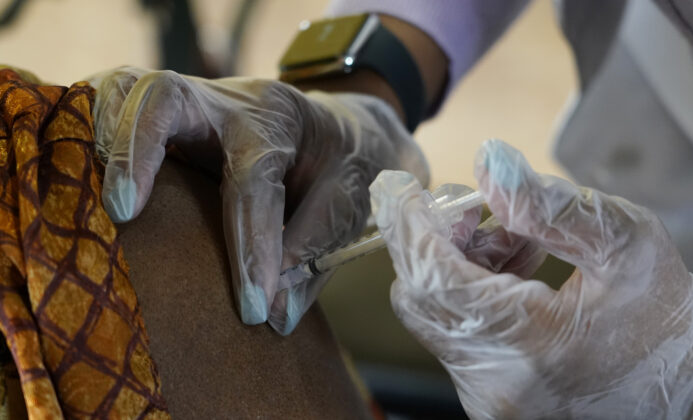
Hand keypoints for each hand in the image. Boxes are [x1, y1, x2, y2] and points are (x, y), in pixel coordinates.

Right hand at [87, 67, 428, 333]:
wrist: (338, 128)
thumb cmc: (342, 164)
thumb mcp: (351, 199)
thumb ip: (315, 251)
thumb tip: (274, 315)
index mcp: (279, 119)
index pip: (253, 177)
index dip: (251, 245)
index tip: (255, 308)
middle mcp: (227, 101)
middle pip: (163, 98)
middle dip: (136, 153)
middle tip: (126, 215)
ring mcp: (192, 103)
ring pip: (127, 92)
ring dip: (102, 140)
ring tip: (92, 202)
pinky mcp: (168, 117)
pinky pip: (116, 108)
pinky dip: (93, 136)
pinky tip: (86, 180)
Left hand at [370, 139, 692, 418]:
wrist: (691, 396)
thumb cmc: (668, 323)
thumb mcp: (625, 245)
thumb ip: (550, 203)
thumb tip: (489, 163)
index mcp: (527, 342)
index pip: (432, 277)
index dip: (408, 226)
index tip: (397, 190)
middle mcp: (494, 381)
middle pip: (420, 297)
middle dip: (435, 242)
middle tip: (473, 210)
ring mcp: (488, 398)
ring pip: (434, 317)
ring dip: (458, 267)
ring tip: (515, 240)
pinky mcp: (490, 400)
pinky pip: (455, 337)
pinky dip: (470, 295)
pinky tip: (515, 273)